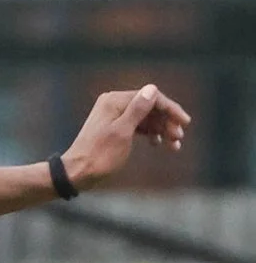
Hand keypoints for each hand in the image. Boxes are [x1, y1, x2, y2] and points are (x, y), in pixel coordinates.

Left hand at [61, 83, 189, 190]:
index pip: (151, 97)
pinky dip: (149, 133)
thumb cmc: (99, 155)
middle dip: (167, 121)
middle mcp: (114, 104)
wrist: (76, 173)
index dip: (170, 109)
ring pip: (145, 118)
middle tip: (178, 137)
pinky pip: (137, 126)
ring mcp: (113, 116)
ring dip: (161, 129)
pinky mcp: (113, 128)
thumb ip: (138, 110)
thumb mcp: (122, 132)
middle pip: (149, 107)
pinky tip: (157, 143)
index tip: (185, 123)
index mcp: (115, 101)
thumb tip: (152, 88)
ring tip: (173, 144)